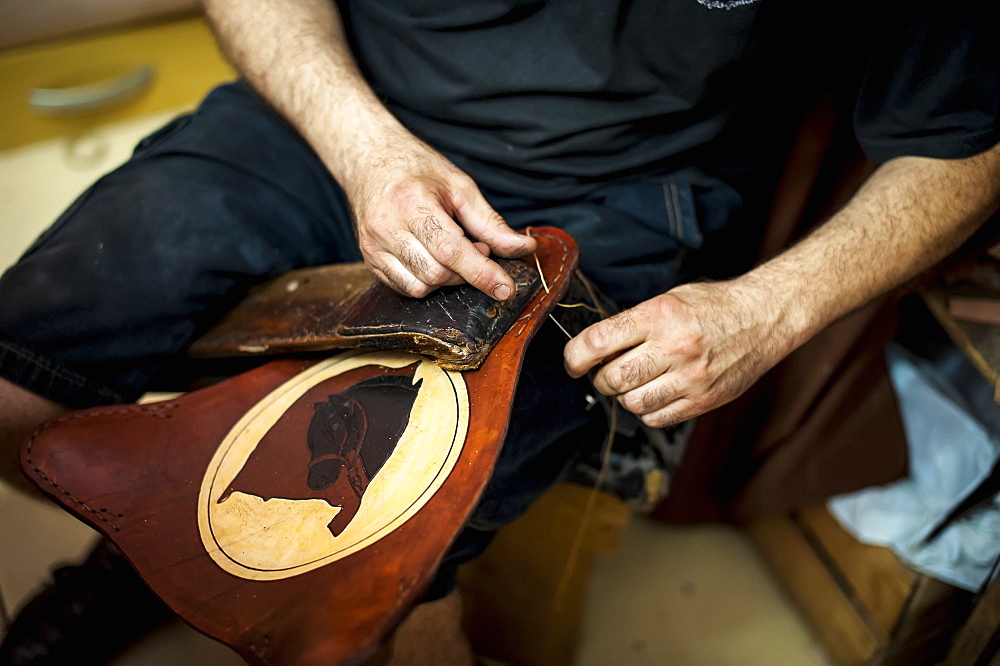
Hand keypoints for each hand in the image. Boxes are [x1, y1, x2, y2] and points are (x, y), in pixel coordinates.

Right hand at [341, 126, 535, 298]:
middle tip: (476, 248)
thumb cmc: (416, 169)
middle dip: (466, 272)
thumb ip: (490, 223)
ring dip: (447, 280)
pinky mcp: (368, 259)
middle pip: (436, 273)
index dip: (481, 273)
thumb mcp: (459, 186)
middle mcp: (386, 227)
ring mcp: (373, 246)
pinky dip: (427, 282)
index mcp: (411, 203)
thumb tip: (522, 249)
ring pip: (420, 287)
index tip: (506, 289)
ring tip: (452, 252)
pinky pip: (404, 287)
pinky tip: (433, 260)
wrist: (368, 160)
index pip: (450, 250)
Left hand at [563, 279, 794, 426]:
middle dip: (600, 378)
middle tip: (606, 370)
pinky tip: (655, 392)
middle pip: (612, 378)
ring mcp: (691, 378)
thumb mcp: (669, 299)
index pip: (599, 340)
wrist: (764, 318)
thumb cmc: (711, 306)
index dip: (576, 355)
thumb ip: (633, 324)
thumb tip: (593, 350)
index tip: (573, 361)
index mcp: (661, 315)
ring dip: (624, 396)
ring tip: (635, 380)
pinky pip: (656, 418)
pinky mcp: (703, 401)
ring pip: (632, 403)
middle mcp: (675, 347)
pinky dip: (646, 410)